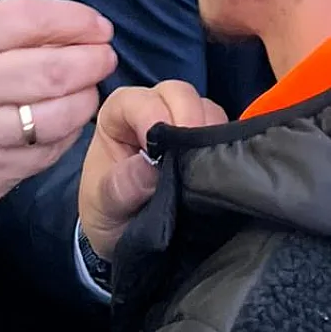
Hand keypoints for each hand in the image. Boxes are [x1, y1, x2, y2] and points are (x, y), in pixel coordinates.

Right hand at [0, 0, 114, 241]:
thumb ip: (3, 33)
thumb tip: (76, 29)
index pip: (30, 20)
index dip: (76, 21)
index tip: (99, 27)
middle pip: (53, 71)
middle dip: (93, 61)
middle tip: (105, 58)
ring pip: (58, 116)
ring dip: (86, 99)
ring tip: (87, 90)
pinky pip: (47, 152)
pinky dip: (66, 134)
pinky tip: (64, 123)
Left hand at [78, 82, 226, 259]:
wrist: (126, 237)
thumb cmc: (107, 212)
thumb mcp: (104, 205)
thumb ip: (121, 187)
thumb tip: (150, 167)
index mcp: (118, 116)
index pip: (139, 100)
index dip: (153, 116)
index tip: (162, 149)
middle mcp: (153, 111)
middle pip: (179, 94)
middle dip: (189, 118)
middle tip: (193, 155)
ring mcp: (185, 124)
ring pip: (207, 110)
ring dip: (211, 134)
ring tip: (205, 168)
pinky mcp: (209, 142)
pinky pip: (226, 131)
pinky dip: (226, 147)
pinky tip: (219, 171)